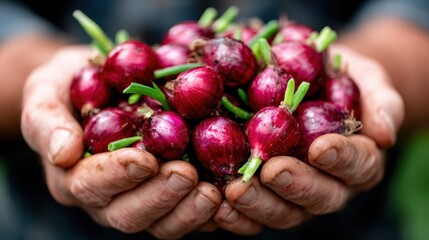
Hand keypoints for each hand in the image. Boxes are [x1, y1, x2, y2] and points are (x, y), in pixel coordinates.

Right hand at [21, 46, 222, 238]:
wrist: (97, 84)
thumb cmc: (69, 86)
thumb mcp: (45, 93)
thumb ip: (46, 121)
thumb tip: (62, 153)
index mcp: (74, 176)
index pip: (91, 185)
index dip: (118, 175)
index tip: (145, 159)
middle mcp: (106, 198)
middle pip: (129, 214)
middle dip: (160, 196)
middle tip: (187, 174)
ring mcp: (139, 198)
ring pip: (162, 222)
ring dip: (188, 210)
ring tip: (214, 191)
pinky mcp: (167, 194)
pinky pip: (186, 213)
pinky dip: (207, 212)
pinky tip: (227, 196)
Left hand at [213, 44, 404, 234]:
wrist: (302, 81)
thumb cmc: (335, 77)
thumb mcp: (364, 77)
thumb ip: (380, 100)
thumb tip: (384, 134)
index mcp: (357, 159)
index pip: (359, 165)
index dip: (342, 158)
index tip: (322, 146)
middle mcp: (328, 184)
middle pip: (319, 197)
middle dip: (296, 186)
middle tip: (273, 171)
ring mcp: (293, 194)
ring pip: (283, 212)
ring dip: (260, 204)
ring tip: (236, 191)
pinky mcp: (263, 194)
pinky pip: (251, 215)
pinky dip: (235, 216)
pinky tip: (217, 206)